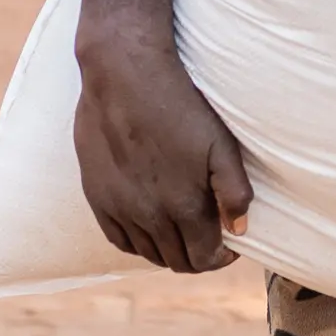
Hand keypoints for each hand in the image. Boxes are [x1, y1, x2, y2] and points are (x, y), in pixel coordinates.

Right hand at [71, 35, 252, 273]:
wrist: (124, 75)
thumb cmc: (178, 105)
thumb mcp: (221, 144)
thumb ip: (234, 191)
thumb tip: (239, 229)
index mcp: (183, 206)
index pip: (203, 259)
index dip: (220, 258)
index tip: (229, 246)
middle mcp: (149, 215)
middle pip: (177, 261)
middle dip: (198, 256)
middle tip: (208, 239)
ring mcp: (119, 207)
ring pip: (147, 253)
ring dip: (168, 249)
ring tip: (181, 231)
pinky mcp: (96, 195)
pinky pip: (118, 239)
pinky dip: (137, 242)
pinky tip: (148, 227)